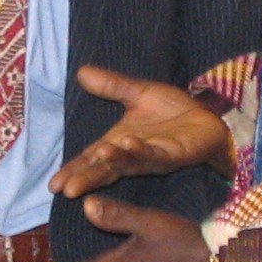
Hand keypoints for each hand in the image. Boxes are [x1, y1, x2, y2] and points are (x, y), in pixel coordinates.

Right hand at [50, 66, 232, 198]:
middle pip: (104, 169)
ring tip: (98, 156)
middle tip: (67, 189)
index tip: (53, 184)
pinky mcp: (172, 156)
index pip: (90, 160)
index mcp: (117, 143)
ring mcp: (151, 158)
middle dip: (86, 178)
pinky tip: (127, 143)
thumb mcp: (137, 93)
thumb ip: (111, 86)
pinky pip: (154, 155)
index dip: (73, 171)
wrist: (208, 115)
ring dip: (112, 162)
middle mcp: (130, 155)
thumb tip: (81, 71)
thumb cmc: (173, 110)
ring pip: (127, 164)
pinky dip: (140, 151)